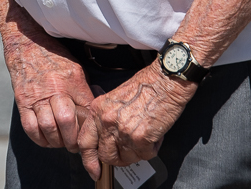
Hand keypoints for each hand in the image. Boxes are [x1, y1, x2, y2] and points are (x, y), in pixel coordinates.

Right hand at [3, 30, 93, 150]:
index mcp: (72, 80)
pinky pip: (30, 126)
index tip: (90, 136)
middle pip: (66, 121)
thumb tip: (95, 110)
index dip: (90, 127)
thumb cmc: (54, 57)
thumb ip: (85, 90)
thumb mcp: (76, 69)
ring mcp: (37, 95)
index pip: (86, 109)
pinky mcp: (23, 101)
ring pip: (48, 127)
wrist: (27, 44)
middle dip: (73, 139)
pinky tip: (46, 139)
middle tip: (76, 145)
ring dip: (57, 141)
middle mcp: (55, 88)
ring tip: (61, 142)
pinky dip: (39, 138)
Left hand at [77, 65, 193, 179]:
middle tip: (129, 151)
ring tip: (145, 136)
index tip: (94, 170)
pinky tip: (154, 135)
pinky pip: (145, 155)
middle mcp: (107, 121)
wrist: (164, 80)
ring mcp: (123, 131)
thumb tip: (107, 140)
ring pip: (126, 159)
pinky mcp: (140, 138)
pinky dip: (152, 149)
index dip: (89, 160)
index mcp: (98, 110)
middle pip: (106, 155)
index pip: (85, 142)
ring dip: (137, 153)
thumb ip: (106, 119)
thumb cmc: (145, 86)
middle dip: (118, 158)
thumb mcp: (115, 98)